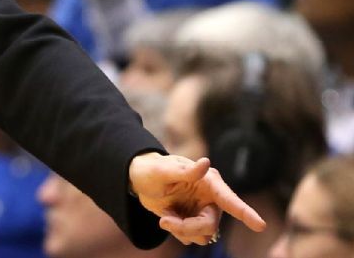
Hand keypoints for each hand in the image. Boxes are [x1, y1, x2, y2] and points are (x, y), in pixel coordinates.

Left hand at [129, 153, 265, 245]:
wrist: (140, 182)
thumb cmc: (151, 170)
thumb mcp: (163, 170)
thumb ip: (186, 171)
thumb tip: (206, 163)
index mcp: (209, 182)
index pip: (230, 200)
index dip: (245, 213)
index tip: (260, 225)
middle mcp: (211, 198)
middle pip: (210, 226)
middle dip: (186, 228)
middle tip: (164, 222)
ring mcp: (204, 212)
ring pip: (203, 236)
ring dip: (181, 231)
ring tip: (165, 217)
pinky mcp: (196, 222)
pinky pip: (192, 239)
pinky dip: (177, 233)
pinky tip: (168, 218)